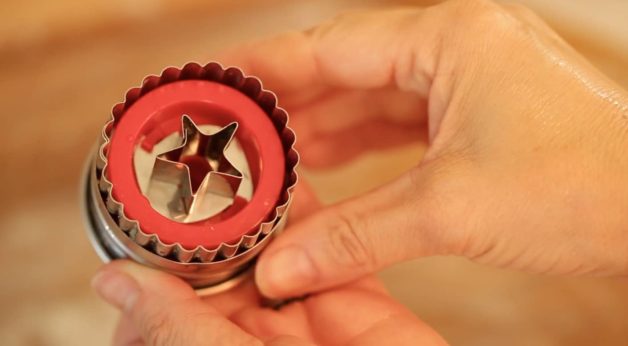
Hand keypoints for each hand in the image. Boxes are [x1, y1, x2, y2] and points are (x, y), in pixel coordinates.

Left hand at [92, 184, 446, 344]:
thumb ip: (177, 331)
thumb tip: (113, 285)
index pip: (171, 304)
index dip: (159, 258)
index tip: (146, 210)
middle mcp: (256, 341)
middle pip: (230, 269)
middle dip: (217, 222)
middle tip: (205, 167)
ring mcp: (308, 324)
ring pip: (282, 253)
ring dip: (269, 212)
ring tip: (250, 161)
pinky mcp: (358, 307)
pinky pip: (339, 252)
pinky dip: (320, 216)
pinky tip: (300, 182)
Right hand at [221, 0, 627, 298]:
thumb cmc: (583, 188)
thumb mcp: (450, 209)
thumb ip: (355, 234)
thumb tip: (283, 267)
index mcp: (449, 37)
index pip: (332, 45)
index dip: (267, 67)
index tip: (217, 83)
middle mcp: (455, 45)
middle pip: (347, 71)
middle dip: (291, 108)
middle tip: (235, 136)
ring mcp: (467, 77)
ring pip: (372, 99)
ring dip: (324, 132)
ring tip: (271, 162)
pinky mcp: (475, 112)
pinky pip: (401, 123)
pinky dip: (362, 147)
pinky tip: (326, 170)